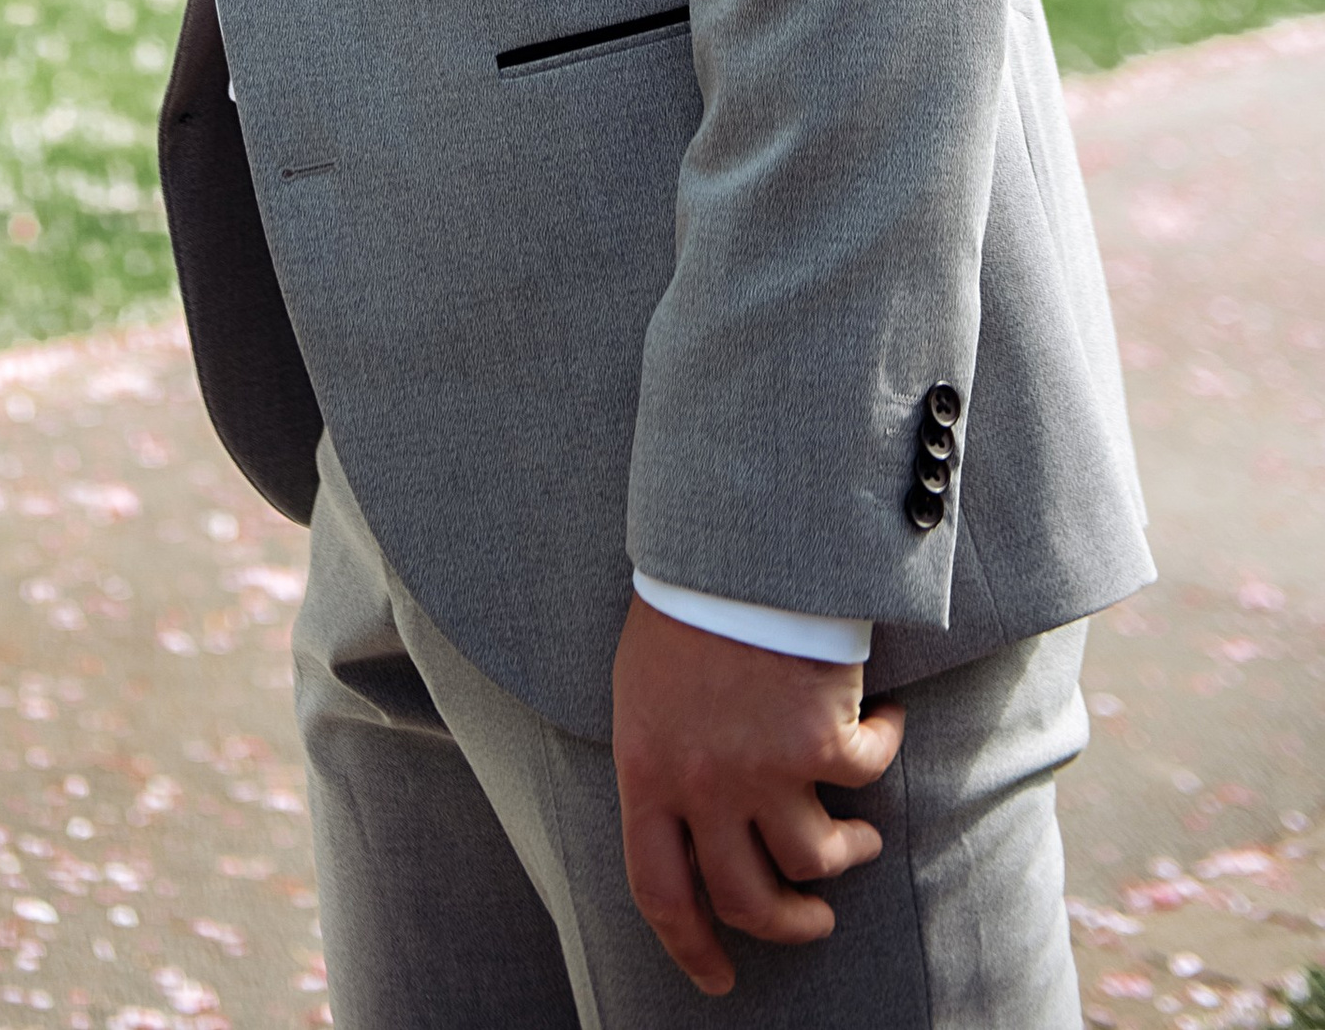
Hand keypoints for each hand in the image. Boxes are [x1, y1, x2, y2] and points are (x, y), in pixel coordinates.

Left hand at [612, 601, 904, 996]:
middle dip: (788, 926)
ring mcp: (765, 768)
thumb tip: (687, 827)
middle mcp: (703, 785)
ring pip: (817, 861)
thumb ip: (661, 764)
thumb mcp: (643, 695)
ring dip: (846, 854)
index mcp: (647, 773)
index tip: (717, 978)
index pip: (658, 890)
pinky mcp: (822, 741)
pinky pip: (868, 774)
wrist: (729, 550)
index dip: (689, 946)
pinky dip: (884, 749)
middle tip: (812, 920)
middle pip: (749, 901)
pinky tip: (885, 725)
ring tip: (858, 836)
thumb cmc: (682, 613)